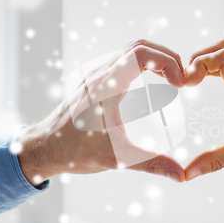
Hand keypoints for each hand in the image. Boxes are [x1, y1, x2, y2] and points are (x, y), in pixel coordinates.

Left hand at [17, 40, 185, 184]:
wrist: (42, 148)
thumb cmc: (74, 152)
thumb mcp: (117, 159)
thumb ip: (152, 164)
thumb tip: (181, 175)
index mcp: (106, 87)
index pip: (142, 54)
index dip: (168, 62)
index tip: (180, 83)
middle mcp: (99, 74)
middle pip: (140, 46)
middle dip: (166, 57)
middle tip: (181, 79)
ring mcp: (94, 74)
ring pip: (130, 50)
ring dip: (154, 58)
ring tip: (170, 79)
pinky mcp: (93, 79)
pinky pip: (121, 59)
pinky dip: (141, 63)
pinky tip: (149, 83)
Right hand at [184, 40, 223, 180]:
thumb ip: (214, 161)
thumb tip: (187, 174)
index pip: (223, 58)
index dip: (199, 64)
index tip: (187, 84)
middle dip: (200, 58)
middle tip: (187, 80)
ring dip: (208, 59)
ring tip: (193, 79)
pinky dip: (217, 65)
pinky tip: (207, 80)